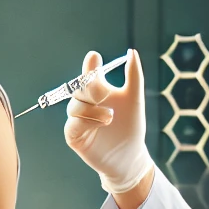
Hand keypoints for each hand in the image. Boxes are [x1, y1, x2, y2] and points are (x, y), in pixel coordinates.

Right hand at [64, 49, 153, 194]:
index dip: (90, 65)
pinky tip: (101, 125)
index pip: (90, 74)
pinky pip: (73, 124)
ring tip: (110, 117)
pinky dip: (85, 122)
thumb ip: (134, 76)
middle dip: (89, 87)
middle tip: (103, 90)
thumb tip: (132, 51)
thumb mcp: (135, 100)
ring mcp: (78, 119)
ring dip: (92, 110)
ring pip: (75, 106)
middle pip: (79, 88)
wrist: (129, 156)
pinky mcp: (74, 135)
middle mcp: (85, 103)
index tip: (94, 57)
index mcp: (98, 91)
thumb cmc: (131, 127)